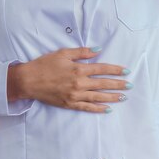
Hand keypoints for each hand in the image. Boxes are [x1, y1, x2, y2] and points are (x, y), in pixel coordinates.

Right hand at [8, 47, 130, 112]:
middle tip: (130, 85)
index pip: (102, 69)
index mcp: (78, 69)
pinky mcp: (69, 104)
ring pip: (98, 97)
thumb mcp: (63, 53)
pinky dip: (98, 108)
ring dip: (112, 97)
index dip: (115, 70)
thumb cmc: (45, 64)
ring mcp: (75, 95)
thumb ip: (82, 52)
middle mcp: (79, 83)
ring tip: (123, 97)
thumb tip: (98, 50)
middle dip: (118, 84)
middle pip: (103, 84)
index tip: (126, 70)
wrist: (29, 81)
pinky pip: (87, 107)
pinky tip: (107, 108)